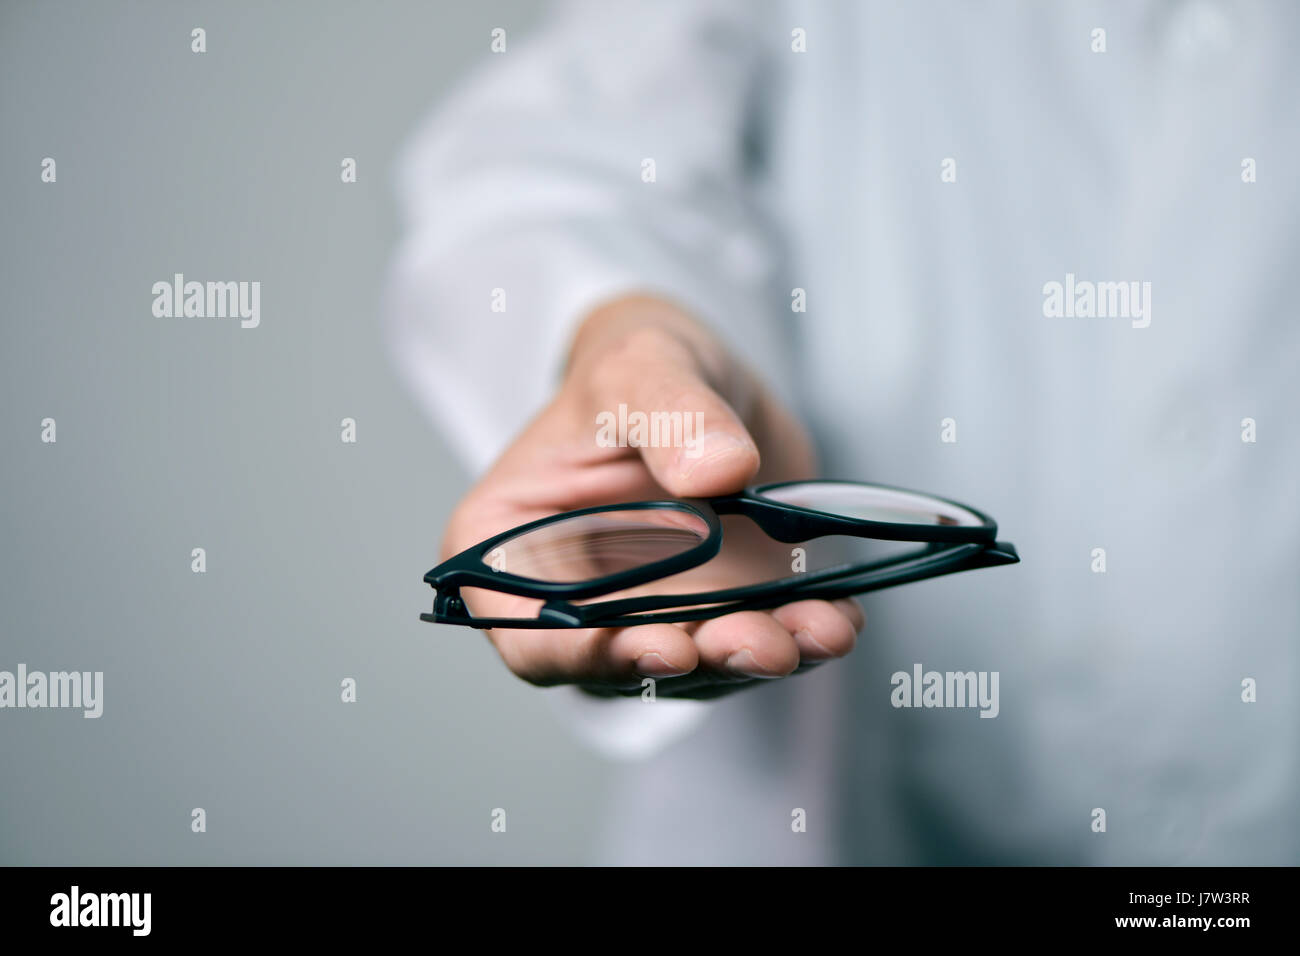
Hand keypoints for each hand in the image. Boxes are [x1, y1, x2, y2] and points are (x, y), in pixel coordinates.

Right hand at [440, 296, 863, 698]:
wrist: (704, 381)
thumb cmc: (639, 369)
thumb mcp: (641, 367)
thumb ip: (670, 414)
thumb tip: (718, 469)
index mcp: (512, 550)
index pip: (532, 635)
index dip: (586, 656)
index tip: (659, 647)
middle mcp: (577, 601)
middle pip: (625, 665)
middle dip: (700, 662)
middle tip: (759, 642)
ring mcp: (651, 617)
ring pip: (701, 667)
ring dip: (759, 656)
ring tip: (817, 629)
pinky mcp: (719, 616)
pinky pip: (758, 643)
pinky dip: (800, 637)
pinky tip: (837, 617)